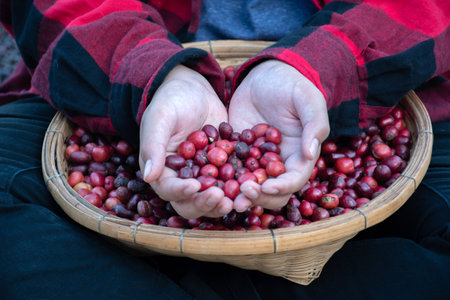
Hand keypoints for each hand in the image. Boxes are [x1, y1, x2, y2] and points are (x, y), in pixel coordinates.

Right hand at [139, 65, 232, 218]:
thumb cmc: (170, 101)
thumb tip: (148, 176)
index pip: (169, 189)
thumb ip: (153, 147)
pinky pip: (232, 182)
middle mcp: (183, 179)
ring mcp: (204, 176)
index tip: (195, 186)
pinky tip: (253, 184)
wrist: (194, 89)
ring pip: (213, 197)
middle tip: (220, 197)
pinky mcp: (223, 169)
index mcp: (162, 171)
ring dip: (224, 202)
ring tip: (238, 197)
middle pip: (191, 202)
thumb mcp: (160, 119)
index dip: (181, 191)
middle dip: (205, 203)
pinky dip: (241, 186)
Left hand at [228, 60, 329, 211]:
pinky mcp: (236, 152)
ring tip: (224, 194)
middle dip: (257, 196)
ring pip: (248, 185)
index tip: (266, 187)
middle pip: (270, 191)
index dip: (281, 187)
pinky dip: (220, 176)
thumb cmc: (292, 85)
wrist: (265, 74)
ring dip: (237, 193)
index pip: (293, 180)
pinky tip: (209, 179)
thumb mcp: (307, 99)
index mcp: (299, 156)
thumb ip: (314, 125)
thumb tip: (310, 152)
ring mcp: (255, 160)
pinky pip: (229, 168)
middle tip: (242, 192)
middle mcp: (277, 163)